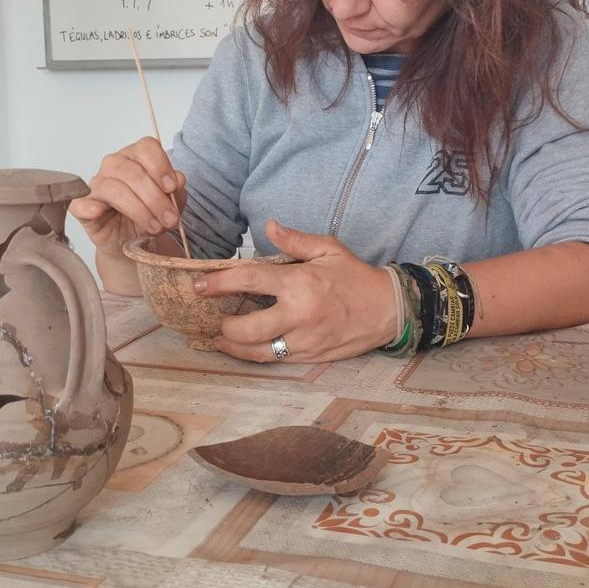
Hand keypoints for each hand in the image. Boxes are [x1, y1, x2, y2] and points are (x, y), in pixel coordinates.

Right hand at [70, 138, 186, 252]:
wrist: (132, 242)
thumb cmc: (151, 215)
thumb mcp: (172, 205)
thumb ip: (177, 191)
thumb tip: (178, 180)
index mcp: (137, 157)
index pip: (147, 148)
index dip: (160, 166)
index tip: (171, 188)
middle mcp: (115, 165)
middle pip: (133, 172)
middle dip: (155, 198)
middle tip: (170, 219)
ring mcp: (97, 184)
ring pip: (114, 188)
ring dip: (138, 210)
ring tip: (155, 228)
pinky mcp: (82, 206)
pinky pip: (81, 202)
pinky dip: (90, 207)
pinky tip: (98, 212)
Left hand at [199, 220, 396, 362]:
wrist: (388, 310)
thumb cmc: (355, 276)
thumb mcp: (329, 249)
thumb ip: (295, 240)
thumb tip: (268, 227)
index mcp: (300, 283)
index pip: (249, 281)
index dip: (219, 283)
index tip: (199, 285)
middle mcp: (299, 314)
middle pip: (247, 328)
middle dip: (224, 326)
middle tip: (214, 318)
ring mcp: (305, 340)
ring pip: (258, 352)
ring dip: (233, 347)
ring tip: (219, 339)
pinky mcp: (311, 357)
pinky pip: (276, 360)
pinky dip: (256, 355)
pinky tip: (245, 349)